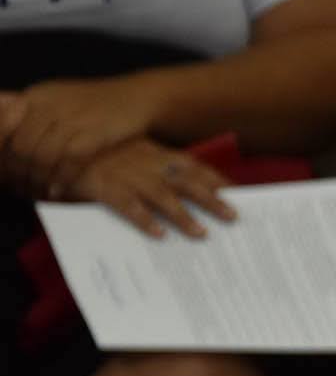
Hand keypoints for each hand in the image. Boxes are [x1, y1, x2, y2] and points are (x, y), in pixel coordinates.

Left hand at [0, 75, 164, 191]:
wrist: (136, 96)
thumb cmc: (95, 104)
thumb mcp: (56, 99)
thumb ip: (31, 114)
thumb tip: (4, 138)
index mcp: (36, 96)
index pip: (3, 125)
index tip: (2, 170)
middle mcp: (50, 105)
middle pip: (22, 146)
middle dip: (18, 172)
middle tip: (19, 187)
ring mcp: (73, 118)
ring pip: (43, 156)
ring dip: (38, 180)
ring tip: (38, 192)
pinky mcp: (94, 133)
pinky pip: (69, 162)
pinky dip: (61, 179)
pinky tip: (58, 190)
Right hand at [59, 139, 235, 238]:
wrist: (56, 140)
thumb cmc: (99, 151)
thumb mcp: (133, 151)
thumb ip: (156, 167)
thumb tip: (187, 188)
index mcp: (155, 152)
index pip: (193, 166)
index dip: (216, 179)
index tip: (238, 193)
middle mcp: (146, 162)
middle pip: (186, 181)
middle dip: (212, 199)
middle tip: (234, 217)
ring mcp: (125, 174)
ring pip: (161, 196)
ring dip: (183, 215)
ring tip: (201, 233)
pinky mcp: (102, 186)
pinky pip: (127, 205)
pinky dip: (143, 219)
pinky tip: (158, 235)